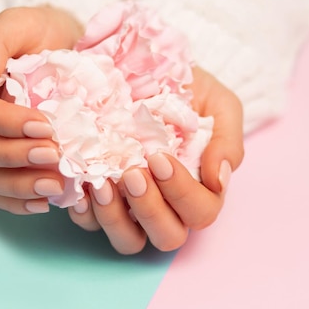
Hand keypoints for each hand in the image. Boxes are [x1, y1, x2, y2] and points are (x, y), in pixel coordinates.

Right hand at [0, 6, 83, 213]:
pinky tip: (43, 202)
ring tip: (54, 185)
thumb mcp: (23, 23)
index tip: (45, 125)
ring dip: (15, 185)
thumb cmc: (39, 35)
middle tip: (54, 156)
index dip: (2, 122)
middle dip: (11, 156)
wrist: (58, 50)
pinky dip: (14, 201)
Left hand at [68, 66, 243, 253]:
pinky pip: (90, 225)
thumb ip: (227, 141)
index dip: (182, 193)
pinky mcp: (99, 201)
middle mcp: (166, 206)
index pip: (199, 212)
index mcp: (199, 189)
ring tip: (101, 184)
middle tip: (133, 174)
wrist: (145, 67)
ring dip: (115, 218)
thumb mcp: (218, 105)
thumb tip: (219, 180)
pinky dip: (84, 212)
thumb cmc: (187, 90)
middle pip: (167, 236)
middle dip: (150, 209)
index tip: (159, 158)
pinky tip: (80, 188)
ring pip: (128, 241)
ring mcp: (131, 208)